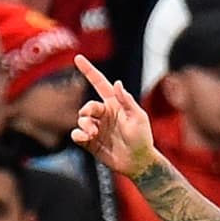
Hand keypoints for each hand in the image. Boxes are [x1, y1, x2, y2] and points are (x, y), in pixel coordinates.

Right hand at [71, 55, 157, 177]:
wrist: (139, 162)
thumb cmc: (143, 139)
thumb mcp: (139, 118)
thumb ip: (127, 101)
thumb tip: (117, 83)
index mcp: (115, 105)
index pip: (100, 84)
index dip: (89, 71)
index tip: (78, 57)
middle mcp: (104, 115)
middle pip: (88, 106)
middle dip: (87, 111)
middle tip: (92, 120)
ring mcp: (96, 128)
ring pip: (81, 120)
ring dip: (85, 125)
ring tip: (94, 134)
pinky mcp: (90, 142)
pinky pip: (77, 134)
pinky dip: (78, 135)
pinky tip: (84, 138)